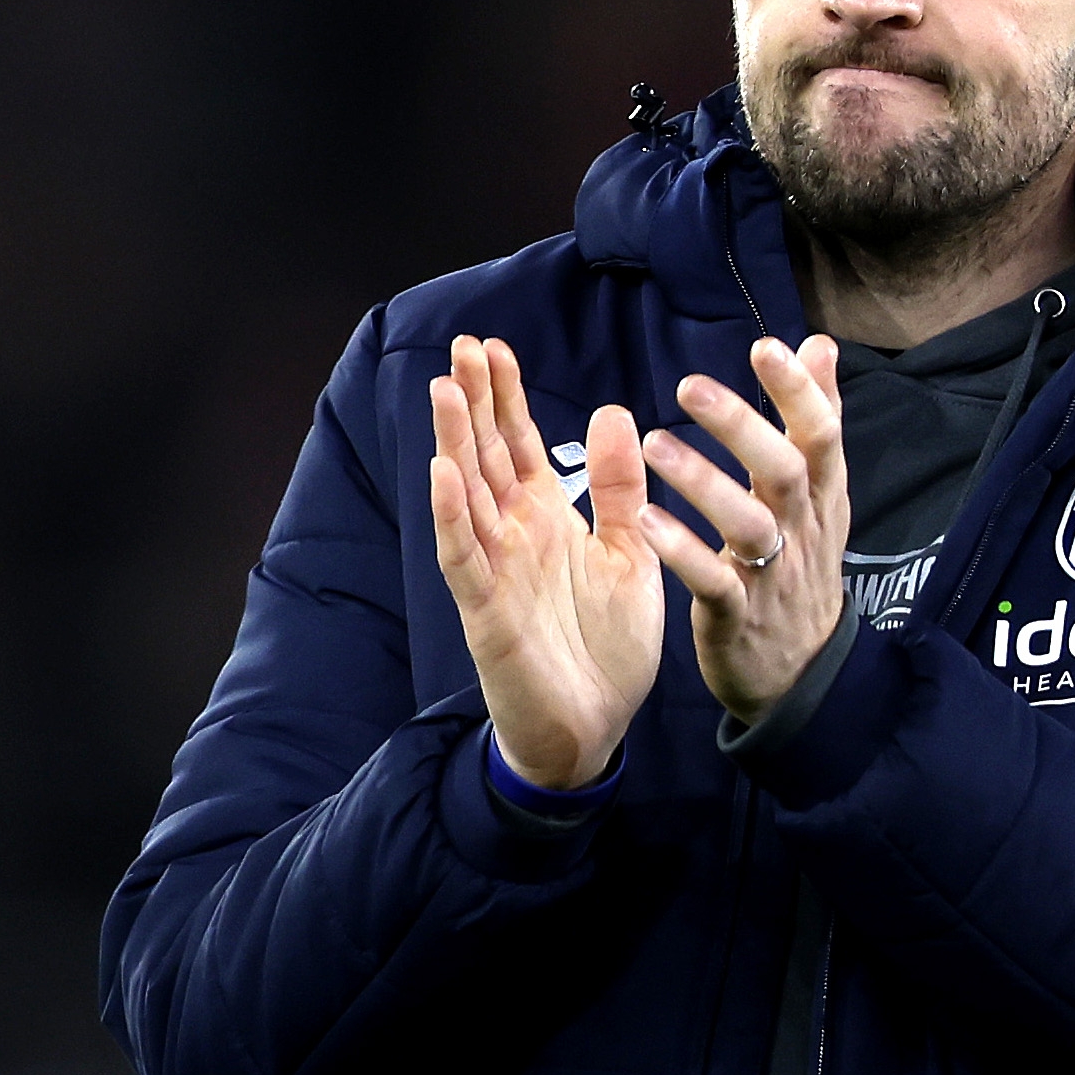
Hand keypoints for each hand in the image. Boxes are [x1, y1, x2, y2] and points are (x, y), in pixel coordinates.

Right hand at [427, 336, 660, 789]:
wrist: (594, 728)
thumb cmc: (607, 645)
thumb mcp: (631, 554)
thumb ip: (622, 490)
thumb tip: (614, 410)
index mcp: (547, 519)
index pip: (518, 445)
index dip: (505, 397)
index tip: (494, 347)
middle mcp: (513, 537)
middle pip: (484, 457)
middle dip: (473, 403)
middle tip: (461, 346)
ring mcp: (494, 572)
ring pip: (465, 496)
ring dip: (453, 444)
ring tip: (444, 391)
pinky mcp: (486, 613)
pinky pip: (464, 559)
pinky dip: (452, 518)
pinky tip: (444, 477)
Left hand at [640, 336, 847, 726]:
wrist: (803, 672)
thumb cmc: (800, 567)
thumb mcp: (820, 495)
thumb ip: (816, 420)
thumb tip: (820, 346)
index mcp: (820, 496)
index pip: (821, 435)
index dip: (798, 391)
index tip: (765, 346)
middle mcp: (802, 529)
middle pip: (783, 471)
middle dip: (741, 427)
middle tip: (690, 386)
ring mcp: (772, 575)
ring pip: (747, 524)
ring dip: (702, 482)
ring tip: (653, 444)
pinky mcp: (738, 616)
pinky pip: (714, 581)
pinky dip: (684, 551)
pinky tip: (648, 521)